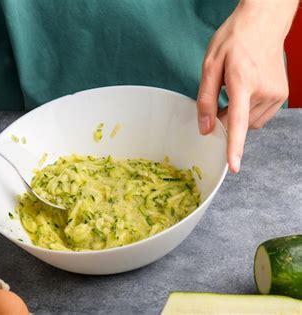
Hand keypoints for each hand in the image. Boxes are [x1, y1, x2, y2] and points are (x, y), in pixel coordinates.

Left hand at [196, 0, 297, 172]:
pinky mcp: (283, 95)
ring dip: (239, 117)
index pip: (238, 121)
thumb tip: (206, 129)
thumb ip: (205, 100)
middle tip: (220, 99)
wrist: (263, 24)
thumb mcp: (209, 66)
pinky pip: (261, 116)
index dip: (234, 146)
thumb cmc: (233, 41)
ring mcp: (277, 94)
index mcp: (242, 82)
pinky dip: (250, 112)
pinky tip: (246, 93)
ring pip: (251, 123)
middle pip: (240, 125)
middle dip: (226, 120)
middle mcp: (264, 90)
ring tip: (235, 91)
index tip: (234, 166)